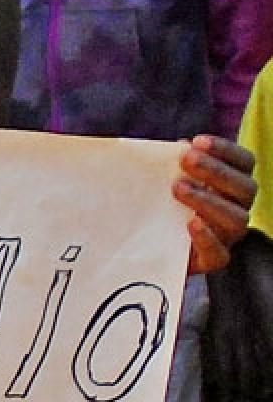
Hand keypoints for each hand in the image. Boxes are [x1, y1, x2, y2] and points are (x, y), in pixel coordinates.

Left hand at [175, 133, 254, 273]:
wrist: (156, 249)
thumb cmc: (169, 207)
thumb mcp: (172, 182)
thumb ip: (177, 166)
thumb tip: (177, 147)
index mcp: (234, 185)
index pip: (245, 162)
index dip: (226, 150)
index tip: (198, 141)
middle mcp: (239, 208)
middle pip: (244, 187)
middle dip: (216, 171)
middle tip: (187, 160)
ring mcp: (230, 235)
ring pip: (236, 218)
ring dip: (208, 200)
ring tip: (178, 189)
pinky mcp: (215, 260)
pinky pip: (219, 252)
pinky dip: (206, 237)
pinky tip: (191, 223)